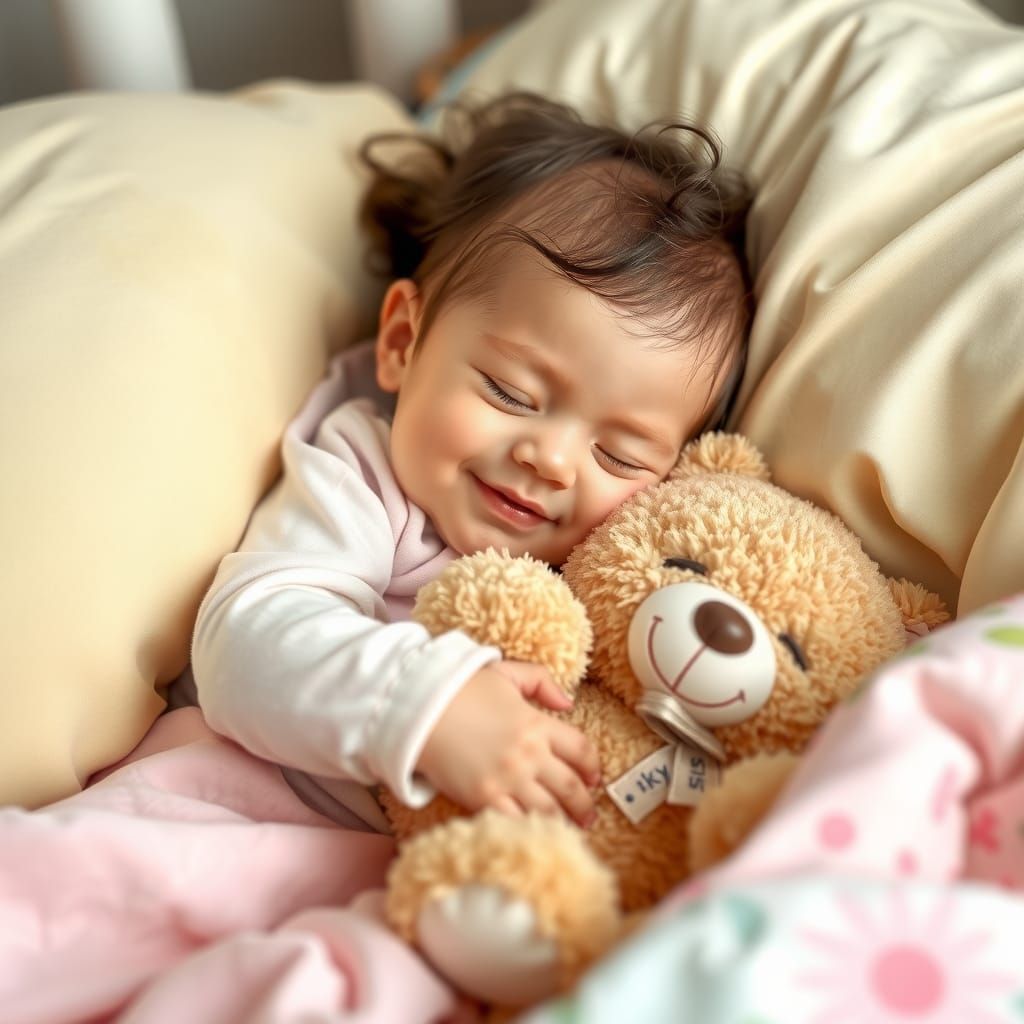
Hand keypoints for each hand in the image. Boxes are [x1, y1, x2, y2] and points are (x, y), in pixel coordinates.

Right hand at [416, 660, 600, 826]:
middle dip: (584, 803)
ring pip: (549, 810)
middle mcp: (528, 754)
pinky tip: (538, 833)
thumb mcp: (506, 673)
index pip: (581, 750)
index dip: (593, 767)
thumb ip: (541, 681)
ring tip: (570, 829)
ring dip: (565, 822)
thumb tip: (567, 702)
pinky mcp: (483, 798)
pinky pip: (517, 821)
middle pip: (571, 786)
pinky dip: (531, 829)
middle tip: (589, 813)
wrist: (419, 709)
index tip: (594, 778)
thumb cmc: (462, 690)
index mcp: (537, 724)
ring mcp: (507, 779)